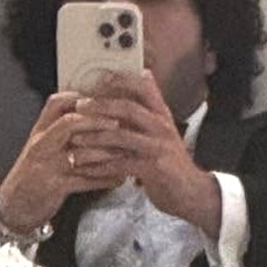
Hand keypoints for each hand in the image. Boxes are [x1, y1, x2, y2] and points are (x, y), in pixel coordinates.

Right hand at [0, 92, 120, 231]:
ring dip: (106, 152)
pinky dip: (104, 180)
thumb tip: (92, 115)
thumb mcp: (41, 147)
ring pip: (79, 153)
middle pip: (69, 123)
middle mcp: (41, 145)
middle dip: (97, 121)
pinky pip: (84, 181)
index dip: (82, 98)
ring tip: (126, 152)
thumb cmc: (32, 174)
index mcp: (39, 131)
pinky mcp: (54, 187)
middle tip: (121, 123)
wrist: (14, 206)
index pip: (57, 103)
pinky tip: (119, 179)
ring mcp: (47, 166)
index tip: (105, 100)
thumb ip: (60, 131)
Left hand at [72, 71, 220, 235]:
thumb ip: (149, 107)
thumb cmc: (170, 160)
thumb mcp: (162, 129)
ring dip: (94, 138)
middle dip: (100, 106)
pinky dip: (99, 166)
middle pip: (128, 108)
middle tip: (78, 107)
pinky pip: (120, 164)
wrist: (191, 192)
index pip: (144, 87)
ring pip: (120, 136)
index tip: (98, 79)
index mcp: (162, 115)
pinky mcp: (153, 169)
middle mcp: (161, 127)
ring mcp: (158, 147)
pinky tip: (84, 168)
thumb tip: (143, 74)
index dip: (121, 80)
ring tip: (75, 141)